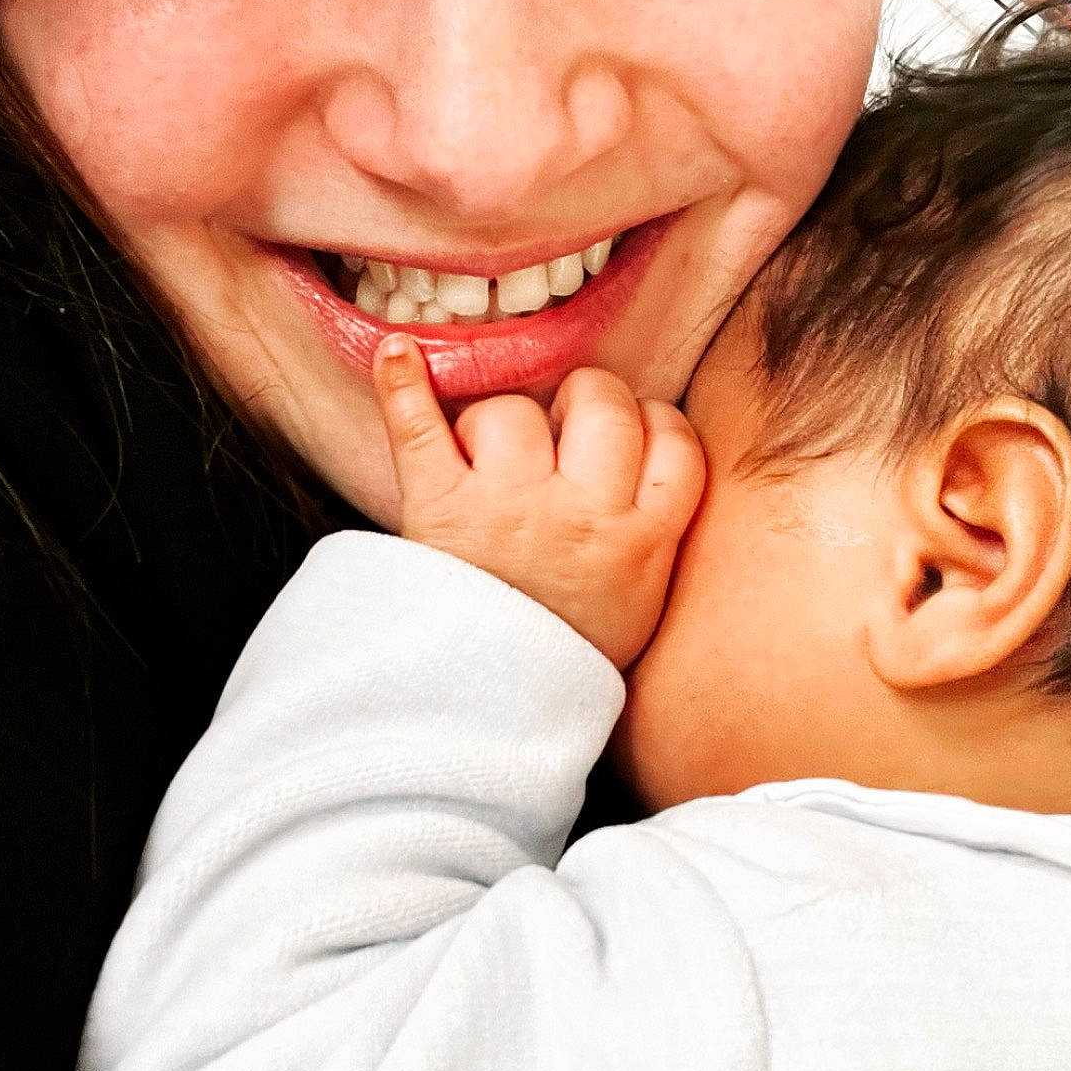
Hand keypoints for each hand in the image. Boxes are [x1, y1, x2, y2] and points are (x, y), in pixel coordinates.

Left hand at [373, 337, 705, 669]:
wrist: (491, 716)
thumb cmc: (565, 655)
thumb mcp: (640, 603)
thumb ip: (654, 531)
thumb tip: (651, 459)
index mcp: (644, 541)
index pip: (674, 438)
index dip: (652, 421)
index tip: (632, 432)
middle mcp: (582, 514)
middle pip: (602, 404)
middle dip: (584, 403)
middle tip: (562, 437)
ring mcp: (509, 507)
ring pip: (517, 410)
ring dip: (500, 420)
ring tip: (491, 459)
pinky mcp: (441, 510)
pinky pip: (420, 428)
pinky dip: (402, 385)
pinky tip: (397, 354)